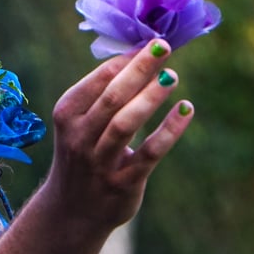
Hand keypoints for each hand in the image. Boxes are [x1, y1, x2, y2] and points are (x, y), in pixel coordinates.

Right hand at [45, 40, 191, 236]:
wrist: (71, 211)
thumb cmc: (84, 154)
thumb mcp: (81, 124)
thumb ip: (105, 94)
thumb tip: (142, 54)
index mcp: (67, 115)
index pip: (98, 81)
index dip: (126, 60)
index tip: (149, 43)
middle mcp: (80, 138)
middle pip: (112, 98)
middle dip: (139, 70)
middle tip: (164, 47)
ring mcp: (100, 163)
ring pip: (126, 124)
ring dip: (151, 97)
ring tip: (172, 76)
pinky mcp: (123, 183)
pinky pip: (150, 153)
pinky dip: (170, 130)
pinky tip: (186, 110)